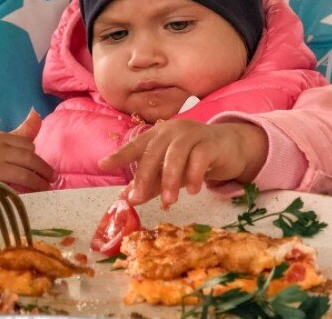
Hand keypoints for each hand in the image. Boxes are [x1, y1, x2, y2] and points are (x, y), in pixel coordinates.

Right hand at [0, 109, 54, 202]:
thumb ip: (21, 133)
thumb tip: (36, 114)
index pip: (27, 145)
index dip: (37, 157)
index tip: (42, 167)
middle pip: (28, 159)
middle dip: (44, 170)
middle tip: (53, 179)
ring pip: (23, 175)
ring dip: (38, 183)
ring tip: (46, 188)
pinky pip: (13, 190)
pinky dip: (25, 194)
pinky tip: (32, 197)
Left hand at [98, 119, 268, 206]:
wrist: (229, 146)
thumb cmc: (194, 157)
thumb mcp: (170, 172)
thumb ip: (151, 183)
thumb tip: (127, 199)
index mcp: (159, 135)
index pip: (136, 145)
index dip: (120, 155)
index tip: (102, 165)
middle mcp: (173, 130)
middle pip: (155, 150)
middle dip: (146, 175)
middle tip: (138, 198)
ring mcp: (192, 133)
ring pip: (177, 153)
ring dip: (171, 178)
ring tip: (169, 201)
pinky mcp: (210, 142)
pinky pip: (200, 156)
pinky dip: (194, 174)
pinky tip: (192, 190)